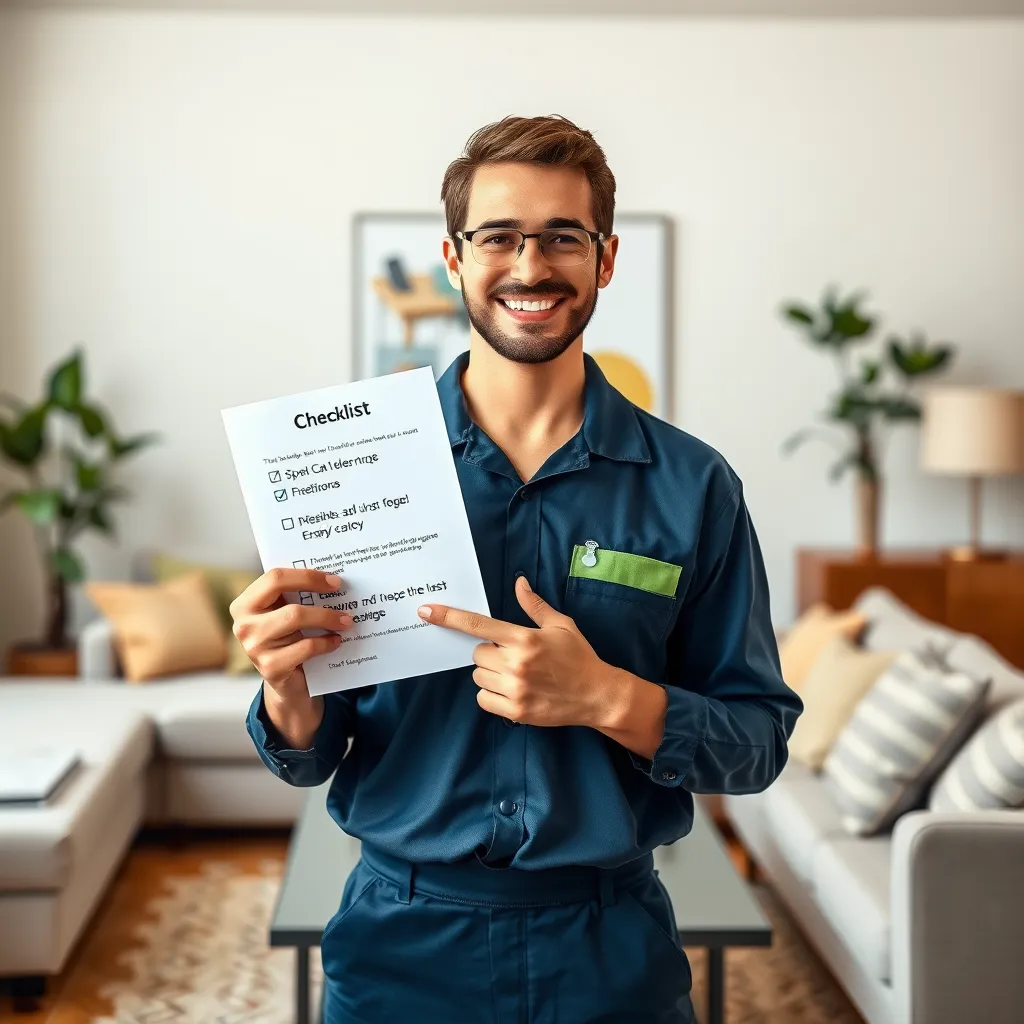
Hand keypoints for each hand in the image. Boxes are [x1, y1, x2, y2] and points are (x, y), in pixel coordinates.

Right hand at [229, 568, 353, 702]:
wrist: (285, 681)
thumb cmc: (288, 639)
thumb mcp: (285, 613)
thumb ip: (296, 595)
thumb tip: (331, 579)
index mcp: (245, 604)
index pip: (274, 578)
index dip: (307, 576)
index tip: (334, 580)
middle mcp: (244, 625)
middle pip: (288, 602)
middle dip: (320, 596)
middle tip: (344, 595)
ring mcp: (255, 648)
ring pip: (296, 620)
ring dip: (327, 619)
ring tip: (346, 621)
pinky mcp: (270, 667)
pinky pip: (306, 647)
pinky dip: (326, 643)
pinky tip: (336, 641)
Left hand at [416, 575, 617, 728]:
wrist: (598, 695)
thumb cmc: (578, 657)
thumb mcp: (560, 625)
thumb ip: (534, 606)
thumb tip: (519, 583)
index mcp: (524, 638)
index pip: (478, 625)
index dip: (449, 617)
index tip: (427, 611)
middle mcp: (515, 663)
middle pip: (477, 653)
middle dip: (490, 653)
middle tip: (513, 656)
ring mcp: (514, 689)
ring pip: (478, 676)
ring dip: (491, 674)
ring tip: (518, 675)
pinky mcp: (515, 711)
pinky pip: (483, 699)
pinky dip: (492, 695)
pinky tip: (513, 691)